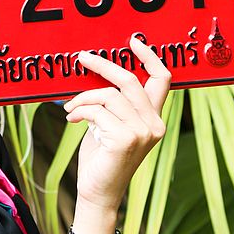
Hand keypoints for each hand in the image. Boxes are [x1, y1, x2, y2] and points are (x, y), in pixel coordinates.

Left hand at [63, 35, 171, 211]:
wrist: (97, 191)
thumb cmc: (101, 157)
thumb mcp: (109, 125)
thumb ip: (113, 105)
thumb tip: (97, 76)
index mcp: (154, 118)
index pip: (162, 80)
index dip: (150, 58)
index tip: (133, 42)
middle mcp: (154, 124)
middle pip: (130, 80)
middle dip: (103, 65)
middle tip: (81, 58)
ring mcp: (142, 132)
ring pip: (108, 95)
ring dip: (83, 98)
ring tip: (71, 109)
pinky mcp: (125, 138)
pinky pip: (97, 111)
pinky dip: (80, 111)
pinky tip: (72, 120)